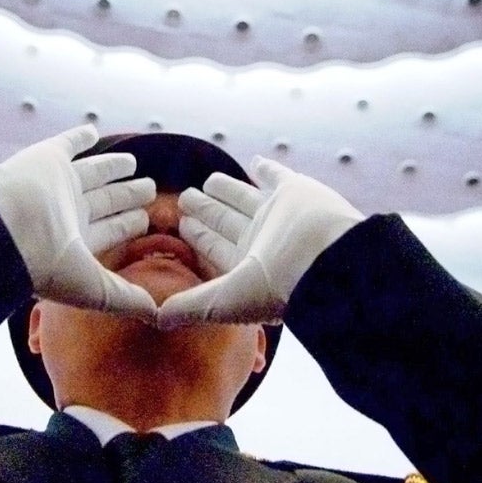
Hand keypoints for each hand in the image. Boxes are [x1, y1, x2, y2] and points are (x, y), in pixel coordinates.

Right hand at [0, 125, 158, 317]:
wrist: (4, 229)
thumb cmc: (45, 265)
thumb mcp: (94, 289)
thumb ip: (126, 298)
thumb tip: (160, 317)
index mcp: (76, 243)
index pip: (110, 232)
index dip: (128, 226)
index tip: (147, 221)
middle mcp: (67, 213)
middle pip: (105, 201)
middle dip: (126, 196)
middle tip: (150, 189)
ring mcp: (57, 185)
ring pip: (92, 173)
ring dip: (112, 168)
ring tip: (132, 163)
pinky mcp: (47, 158)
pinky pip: (66, 144)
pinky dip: (79, 137)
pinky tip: (93, 131)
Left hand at [157, 158, 363, 326]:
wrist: (326, 260)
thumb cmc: (276, 288)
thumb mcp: (223, 301)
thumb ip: (189, 306)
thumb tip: (155, 319)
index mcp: (247, 268)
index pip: (216, 248)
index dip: (199, 238)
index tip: (181, 225)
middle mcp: (263, 241)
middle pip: (227, 221)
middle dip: (207, 211)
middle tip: (186, 198)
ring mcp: (279, 215)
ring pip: (245, 198)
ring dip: (227, 190)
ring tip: (209, 182)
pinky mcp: (294, 191)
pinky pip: (277, 176)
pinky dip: (267, 170)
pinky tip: (255, 163)